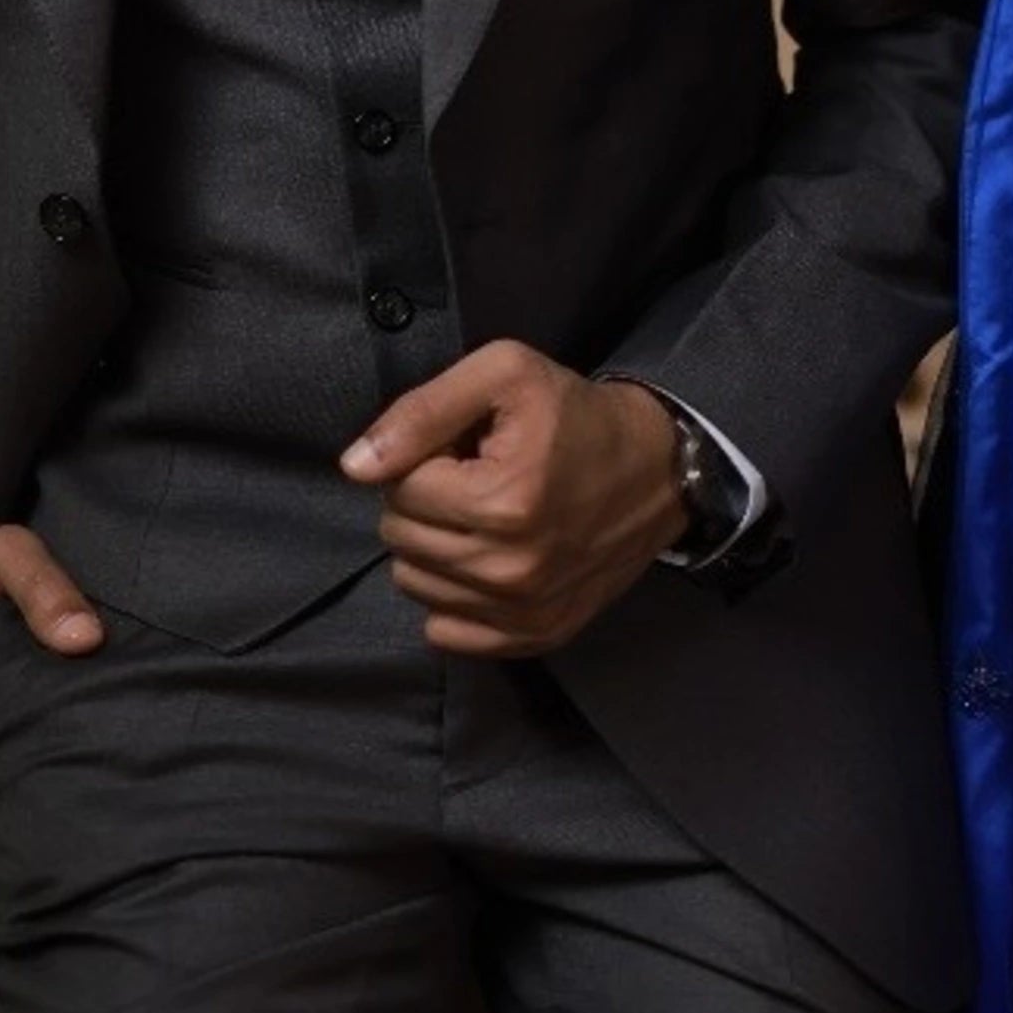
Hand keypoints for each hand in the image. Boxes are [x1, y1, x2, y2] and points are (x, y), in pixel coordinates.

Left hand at [343, 341, 686, 654]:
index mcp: (502, 502)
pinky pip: (444, 631)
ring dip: (433, 546)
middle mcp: (509, 570)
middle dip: (424, 501)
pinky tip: (485, 557)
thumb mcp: (504, 375)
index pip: (400, 489)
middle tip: (473, 476)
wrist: (657, 469)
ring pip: (415, 585)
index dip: (424, 457)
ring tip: (482, 514)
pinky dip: (452, 595)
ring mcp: (523, 612)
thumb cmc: (574, 414)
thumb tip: (356, 466)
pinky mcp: (534, 636)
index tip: (465, 447)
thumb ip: (422, 411)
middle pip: (402, 539)